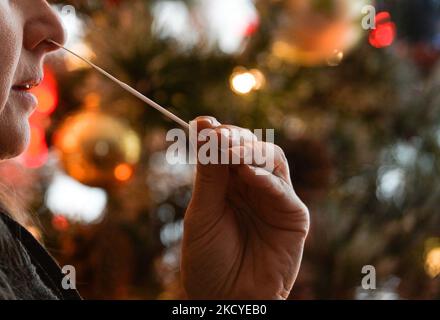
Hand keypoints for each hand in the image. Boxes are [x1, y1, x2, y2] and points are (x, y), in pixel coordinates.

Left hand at [181, 116, 309, 299]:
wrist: (226, 299)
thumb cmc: (208, 259)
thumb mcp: (202, 212)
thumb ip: (208, 173)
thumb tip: (203, 124)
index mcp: (229, 183)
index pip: (229, 148)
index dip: (218, 134)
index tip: (202, 123)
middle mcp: (253, 186)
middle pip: (252, 147)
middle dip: (235, 139)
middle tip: (219, 135)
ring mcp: (275, 199)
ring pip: (272, 160)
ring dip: (251, 152)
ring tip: (231, 152)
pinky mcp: (293, 216)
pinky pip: (283, 191)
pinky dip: (266, 180)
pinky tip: (247, 175)